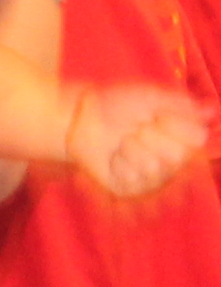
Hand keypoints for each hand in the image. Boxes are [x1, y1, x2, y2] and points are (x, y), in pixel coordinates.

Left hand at [65, 83, 213, 200]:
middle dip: (150, 137)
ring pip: (153, 168)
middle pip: (176, 156)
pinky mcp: (128, 189)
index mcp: (182, 139)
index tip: (156, 116)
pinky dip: (118, 162)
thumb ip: (179, 104)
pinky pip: (130, 178)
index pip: (197, 138)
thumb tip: (211, 110)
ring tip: (121, 143)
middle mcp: (172, 162)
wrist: (78, 117)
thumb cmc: (116, 104)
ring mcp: (151, 178)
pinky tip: (112, 157)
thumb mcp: (148, 97)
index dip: (175, 125)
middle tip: (135, 129)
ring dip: (132, 149)